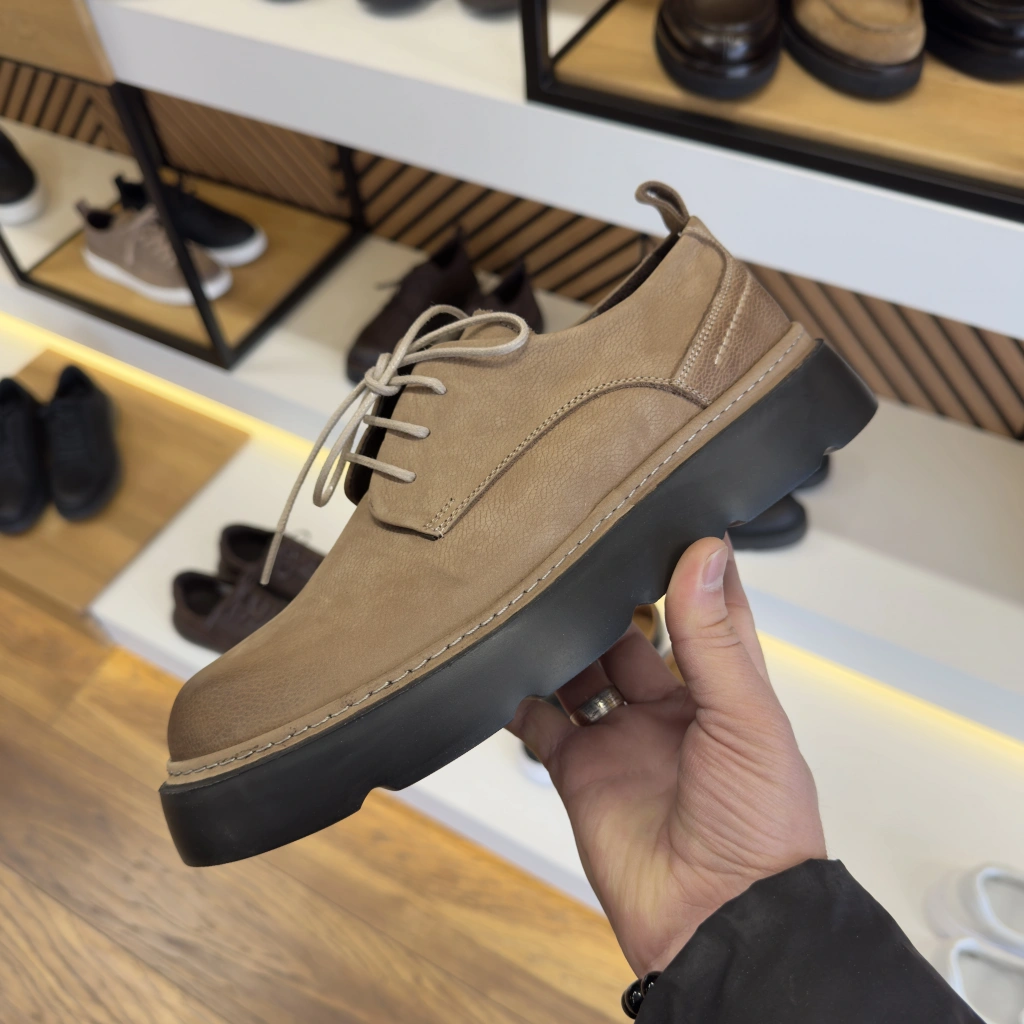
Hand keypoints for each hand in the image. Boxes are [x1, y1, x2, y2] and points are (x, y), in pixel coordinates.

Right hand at [507, 536, 825, 976]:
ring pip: (581, 671)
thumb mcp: (746, 719)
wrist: (718, 924)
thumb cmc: (762, 827)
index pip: (707, 610)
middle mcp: (670, 707)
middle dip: (606, 599)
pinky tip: (504, 671)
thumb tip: (705, 554)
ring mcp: (622, 738)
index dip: (689, 567)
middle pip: (629, 633)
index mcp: (723, 689)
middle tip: (576, 555)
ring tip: (535, 602)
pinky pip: (541, 725)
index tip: (665, 515)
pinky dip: (519, 700)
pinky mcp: (580, 772)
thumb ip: (715, 639)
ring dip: (560, 642)